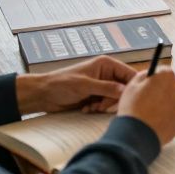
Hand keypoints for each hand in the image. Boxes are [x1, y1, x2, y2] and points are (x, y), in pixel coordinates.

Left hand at [15, 56, 137, 114]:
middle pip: (124, 89)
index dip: (130, 87)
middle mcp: (107, 74)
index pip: (129, 74)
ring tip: (91, 107)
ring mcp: (102, 86)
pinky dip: (98, 109)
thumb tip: (126, 91)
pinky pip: (106, 105)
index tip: (127, 99)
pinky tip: (86, 108)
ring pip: (115, 99)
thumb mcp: (85, 85)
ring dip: (104, 106)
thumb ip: (107, 88)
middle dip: (113, 100)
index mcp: (107, 64)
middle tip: (101, 105)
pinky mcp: (96, 96)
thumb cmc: (61, 84)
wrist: (44, 94)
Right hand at [118, 69, 174, 147]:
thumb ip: (144, 75)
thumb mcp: (132, 86)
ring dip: (170, 103)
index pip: (165, 71)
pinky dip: (173, 115)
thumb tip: (150, 74)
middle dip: (165, 90)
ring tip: (156, 113)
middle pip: (173, 85)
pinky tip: (161, 121)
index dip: (157, 79)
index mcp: (166, 76)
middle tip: (152, 101)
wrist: (138, 135)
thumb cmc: (133, 109)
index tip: (152, 85)